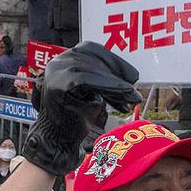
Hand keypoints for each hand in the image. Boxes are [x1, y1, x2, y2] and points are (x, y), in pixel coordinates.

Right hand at [22, 42, 140, 175]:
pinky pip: (89, 79)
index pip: (90, 49)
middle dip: (117, 73)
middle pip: (93, 58)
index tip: (132, 75)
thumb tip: (131, 74)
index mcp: (62, 60)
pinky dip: (111, 86)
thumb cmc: (75, 118)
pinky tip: (125, 95)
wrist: (57, 142)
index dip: (113, 60)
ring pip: (93, 69)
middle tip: (135, 88)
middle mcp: (57, 62)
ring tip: (133, 97)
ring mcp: (56, 72)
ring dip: (117, 84)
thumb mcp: (92, 92)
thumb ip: (103, 78)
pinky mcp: (59, 84)